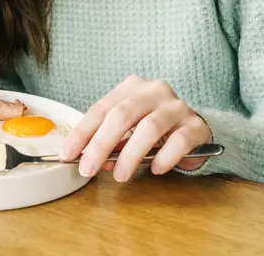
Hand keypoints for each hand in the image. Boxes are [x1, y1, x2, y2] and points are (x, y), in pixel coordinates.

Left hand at [59, 76, 213, 181]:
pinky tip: (156, 169)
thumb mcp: (128, 131)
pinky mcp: (195, 125)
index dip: (83, 132)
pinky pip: (178, 141)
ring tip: (120, 176)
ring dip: (130, 155)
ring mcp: (176, 106)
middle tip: (89, 169)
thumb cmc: (153, 128)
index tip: (68, 154)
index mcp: (131, 87)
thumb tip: (91, 159)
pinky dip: (164, 157)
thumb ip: (111, 141)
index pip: (101, 108)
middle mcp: (154, 91)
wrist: (193, 130)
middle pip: (122, 115)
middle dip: (101, 145)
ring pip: (149, 127)